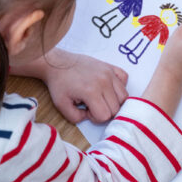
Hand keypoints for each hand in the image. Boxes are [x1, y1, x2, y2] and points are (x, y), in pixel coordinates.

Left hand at [11, 49, 128, 123]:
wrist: (57, 64)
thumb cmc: (59, 84)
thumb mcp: (62, 106)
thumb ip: (76, 118)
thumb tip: (90, 116)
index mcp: (91, 91)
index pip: (105, 116)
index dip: (95, 117)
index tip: (85, 110)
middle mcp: (104, 81)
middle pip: (116, 108)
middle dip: (104, 111)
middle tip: (91, 105)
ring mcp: (109, 72)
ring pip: (124, 96)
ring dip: (113, 101)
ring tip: (100, 97)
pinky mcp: (110, 67)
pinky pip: (125, 79)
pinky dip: (119, 86)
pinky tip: (107, 88)